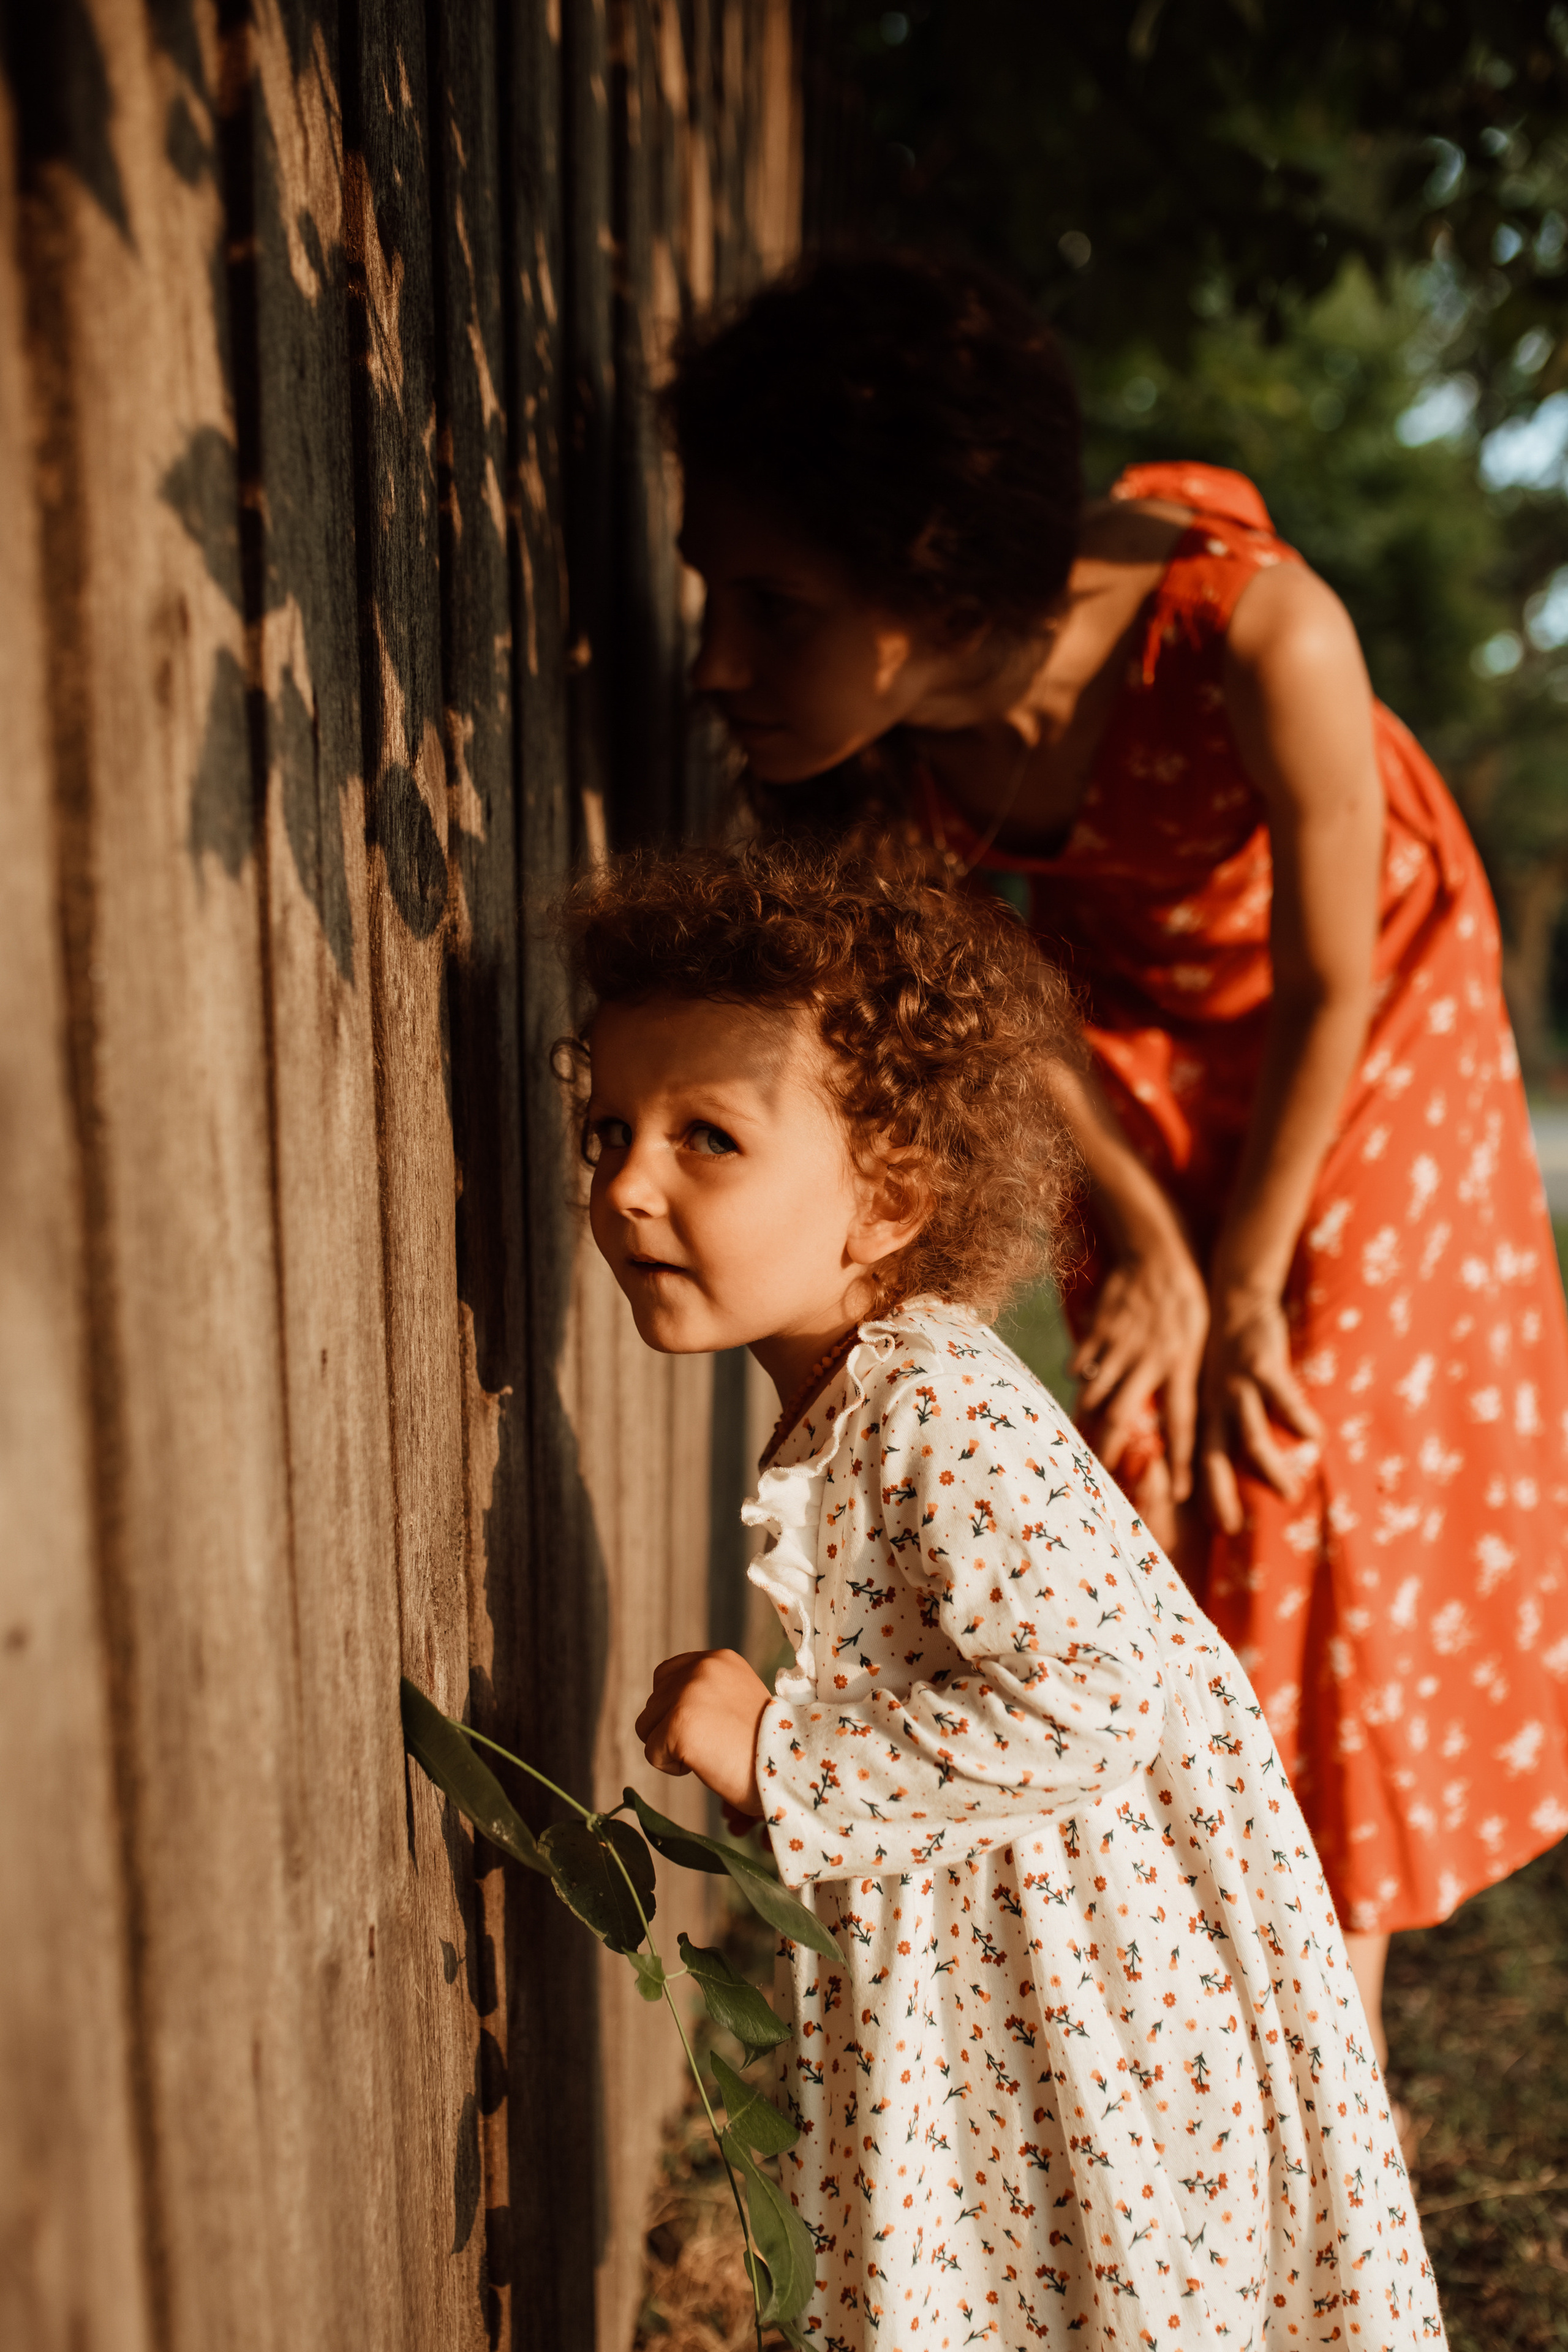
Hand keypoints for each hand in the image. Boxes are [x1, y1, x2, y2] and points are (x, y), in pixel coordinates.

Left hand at [634, 1648, 770, 1815]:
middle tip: (713, 1744)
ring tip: (710, 1753)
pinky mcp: (678, 1724)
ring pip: (646, 1727)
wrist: (791, 1766)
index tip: (708, 1727)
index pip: (666, 1676)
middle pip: (653, 1703)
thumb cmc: (767, 1745)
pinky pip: (652, 1753)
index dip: (676, 1708)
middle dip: (672, 1730)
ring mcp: (687, 1694)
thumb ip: (705, 1693)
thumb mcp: (737, 1700)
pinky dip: (673, 1767)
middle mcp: (700, 1668)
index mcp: (717, 1660)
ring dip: (670, 1748)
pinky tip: (707, 1764)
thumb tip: (663, 1710)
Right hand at [1071, 1227, 1208, 1500]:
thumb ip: (1184, 1381)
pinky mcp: (1100, 1329)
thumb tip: (1176, 1421)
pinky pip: (1081, 1361)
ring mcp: (1122, 1345)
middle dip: (1113, 1448)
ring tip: (1081, 1436)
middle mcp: (1151, 1361)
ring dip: (1088, 1416)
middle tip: (1104, 1472)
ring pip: (1097, 1392)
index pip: (1184, 1424)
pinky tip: (1075, 1382)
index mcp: (1182, 1367)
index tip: (1182, 1493)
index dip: (1182, 1461)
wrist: (1159, 1253)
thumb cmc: (1186, 1303)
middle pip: (1127, 1416)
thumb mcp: (1197, 1343)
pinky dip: (1077, 1375)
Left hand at [1200, 1288, 1322, 1533]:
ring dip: (1269, 1469)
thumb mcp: (1214, 1392)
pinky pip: (1282, 1398)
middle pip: (1213, 1459)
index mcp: (1203, 1414)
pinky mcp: (1263, 1367)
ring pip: (1250, 1437)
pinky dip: (1297, 1418)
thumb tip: (1240, 1471)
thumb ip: (1224, 1428)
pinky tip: (1315, 1438)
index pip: (1194, 1462)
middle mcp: (1215, 1406)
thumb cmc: (1228, 1355)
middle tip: (1232, 1528)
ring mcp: (1238, 1388)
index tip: (1203, 1527)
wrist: (1235, 1299)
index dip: (1196, 1495)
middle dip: (1220, 1495)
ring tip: (1289, 1495)